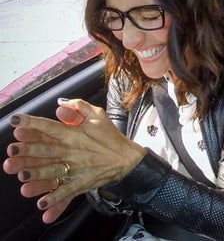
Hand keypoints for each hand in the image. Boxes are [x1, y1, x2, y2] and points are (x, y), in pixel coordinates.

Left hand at [3, 98, 145, 223]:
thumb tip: (60, 104)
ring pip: (54, 171)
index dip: (32, 123)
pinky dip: (56, 199)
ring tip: (22, 177)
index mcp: (74, 134)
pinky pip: (67, 192)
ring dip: (38, 174)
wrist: (128, 159)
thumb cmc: (110, 137)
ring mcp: (77, 168)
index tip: (15, 121)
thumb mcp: (98, 115)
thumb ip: (79, 106)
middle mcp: (72, 151)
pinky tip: (42, 205)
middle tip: (11, 151)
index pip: (50, 127)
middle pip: (47, 150)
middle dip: (28, 150)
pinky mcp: (82, 183)